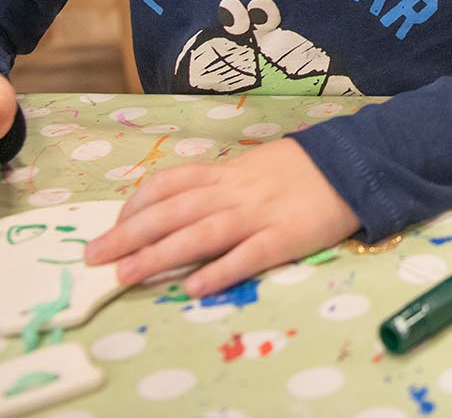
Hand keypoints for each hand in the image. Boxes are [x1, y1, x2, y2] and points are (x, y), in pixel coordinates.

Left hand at [84, 140, 358, 297]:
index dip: (137, 204)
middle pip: (174, 210)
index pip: (171, 183)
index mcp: (228, 173)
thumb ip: (222, 184)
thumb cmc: (305, 169)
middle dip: (129, 234)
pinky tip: (193, 287)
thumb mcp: (257, 165)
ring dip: (159, 254)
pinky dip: (218, 271)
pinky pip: (247, 255)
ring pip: (201, 233)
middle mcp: (236, 191)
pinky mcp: (286, 237)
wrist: (357, 164)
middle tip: (94, 256)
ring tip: (127, 275)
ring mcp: (260, 214)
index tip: (114, 223)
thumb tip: (182, 205)